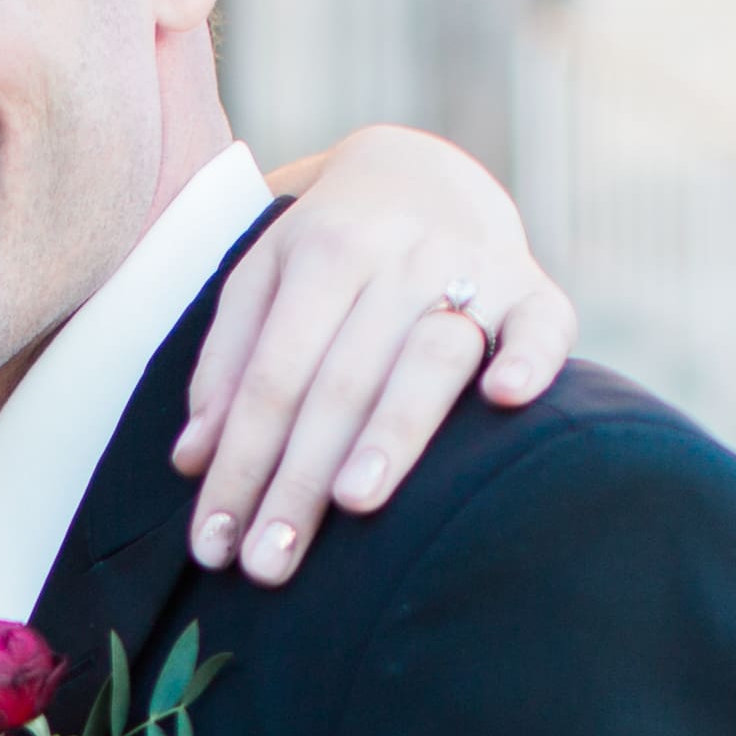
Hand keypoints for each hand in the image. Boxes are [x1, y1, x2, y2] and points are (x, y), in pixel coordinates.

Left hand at [184, 127, 575, 584]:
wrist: (424, 172)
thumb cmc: (329, 250)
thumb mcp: (263, 281)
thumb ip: (227, 364)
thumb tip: (191, 460)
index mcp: (323, 252)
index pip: (271, 378)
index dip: (240, 463)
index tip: (214, 543)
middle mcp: (398, 258)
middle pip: (340, 382)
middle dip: (300, 480)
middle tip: (268, 562)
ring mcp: (473, 270)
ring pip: (430, 358)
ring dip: (394, 429)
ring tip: (355, 502)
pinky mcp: (536, 291)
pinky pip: (544, 325)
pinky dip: (530, 358)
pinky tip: (508, 399)